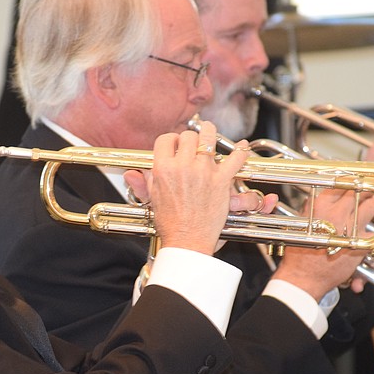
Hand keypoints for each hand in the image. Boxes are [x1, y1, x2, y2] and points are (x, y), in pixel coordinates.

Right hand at [123, 121, 251, 255]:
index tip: (176, 144)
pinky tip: (243, 146)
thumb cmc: (170, 224)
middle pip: (187, 137)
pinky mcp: (221, 180)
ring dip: (211, 132)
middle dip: (190, 138)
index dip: (171, 139)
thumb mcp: (153, 200)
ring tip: (211, 132)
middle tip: (193, 144)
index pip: (166, 140)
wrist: (187, 241)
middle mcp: (182, 167)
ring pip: (209, 138)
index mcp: (163, 169)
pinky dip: (241, 150)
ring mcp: (203, 172)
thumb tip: (130, 174)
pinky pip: (235, 158)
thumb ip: (144, 183)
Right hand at [272, 187, 373, 299]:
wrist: (304, 277)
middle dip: (365, 189)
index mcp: (320, 206)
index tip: (354, 184)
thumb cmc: (299, 254)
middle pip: (358, 189)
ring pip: (373, 204)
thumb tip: (318, 196)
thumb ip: (310, 207)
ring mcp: (351, 227)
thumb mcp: (300, 224)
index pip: (340, 183)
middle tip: (369, 193)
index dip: (349, 183)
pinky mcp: (362, 243)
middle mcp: (337, 213)